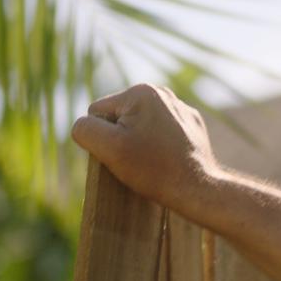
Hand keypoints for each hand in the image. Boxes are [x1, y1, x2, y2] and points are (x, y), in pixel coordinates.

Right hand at [72, 84, 219, 209]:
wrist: (197, 189)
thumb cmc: (153, 169)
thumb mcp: (109, 148)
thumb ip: (85, 129)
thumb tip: (82, 125)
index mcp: (141, 91)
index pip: (98, 112)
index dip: (102, 138)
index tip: (122, 155)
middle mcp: (163, 93)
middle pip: (120, 118)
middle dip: (122, 138)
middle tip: (137, 162)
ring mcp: (181, 109)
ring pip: (142, 126)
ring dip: (140, 143)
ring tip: (152, 163)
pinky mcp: (192, 126)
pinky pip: (163, 133)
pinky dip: (161, 146)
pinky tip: (168, 161)